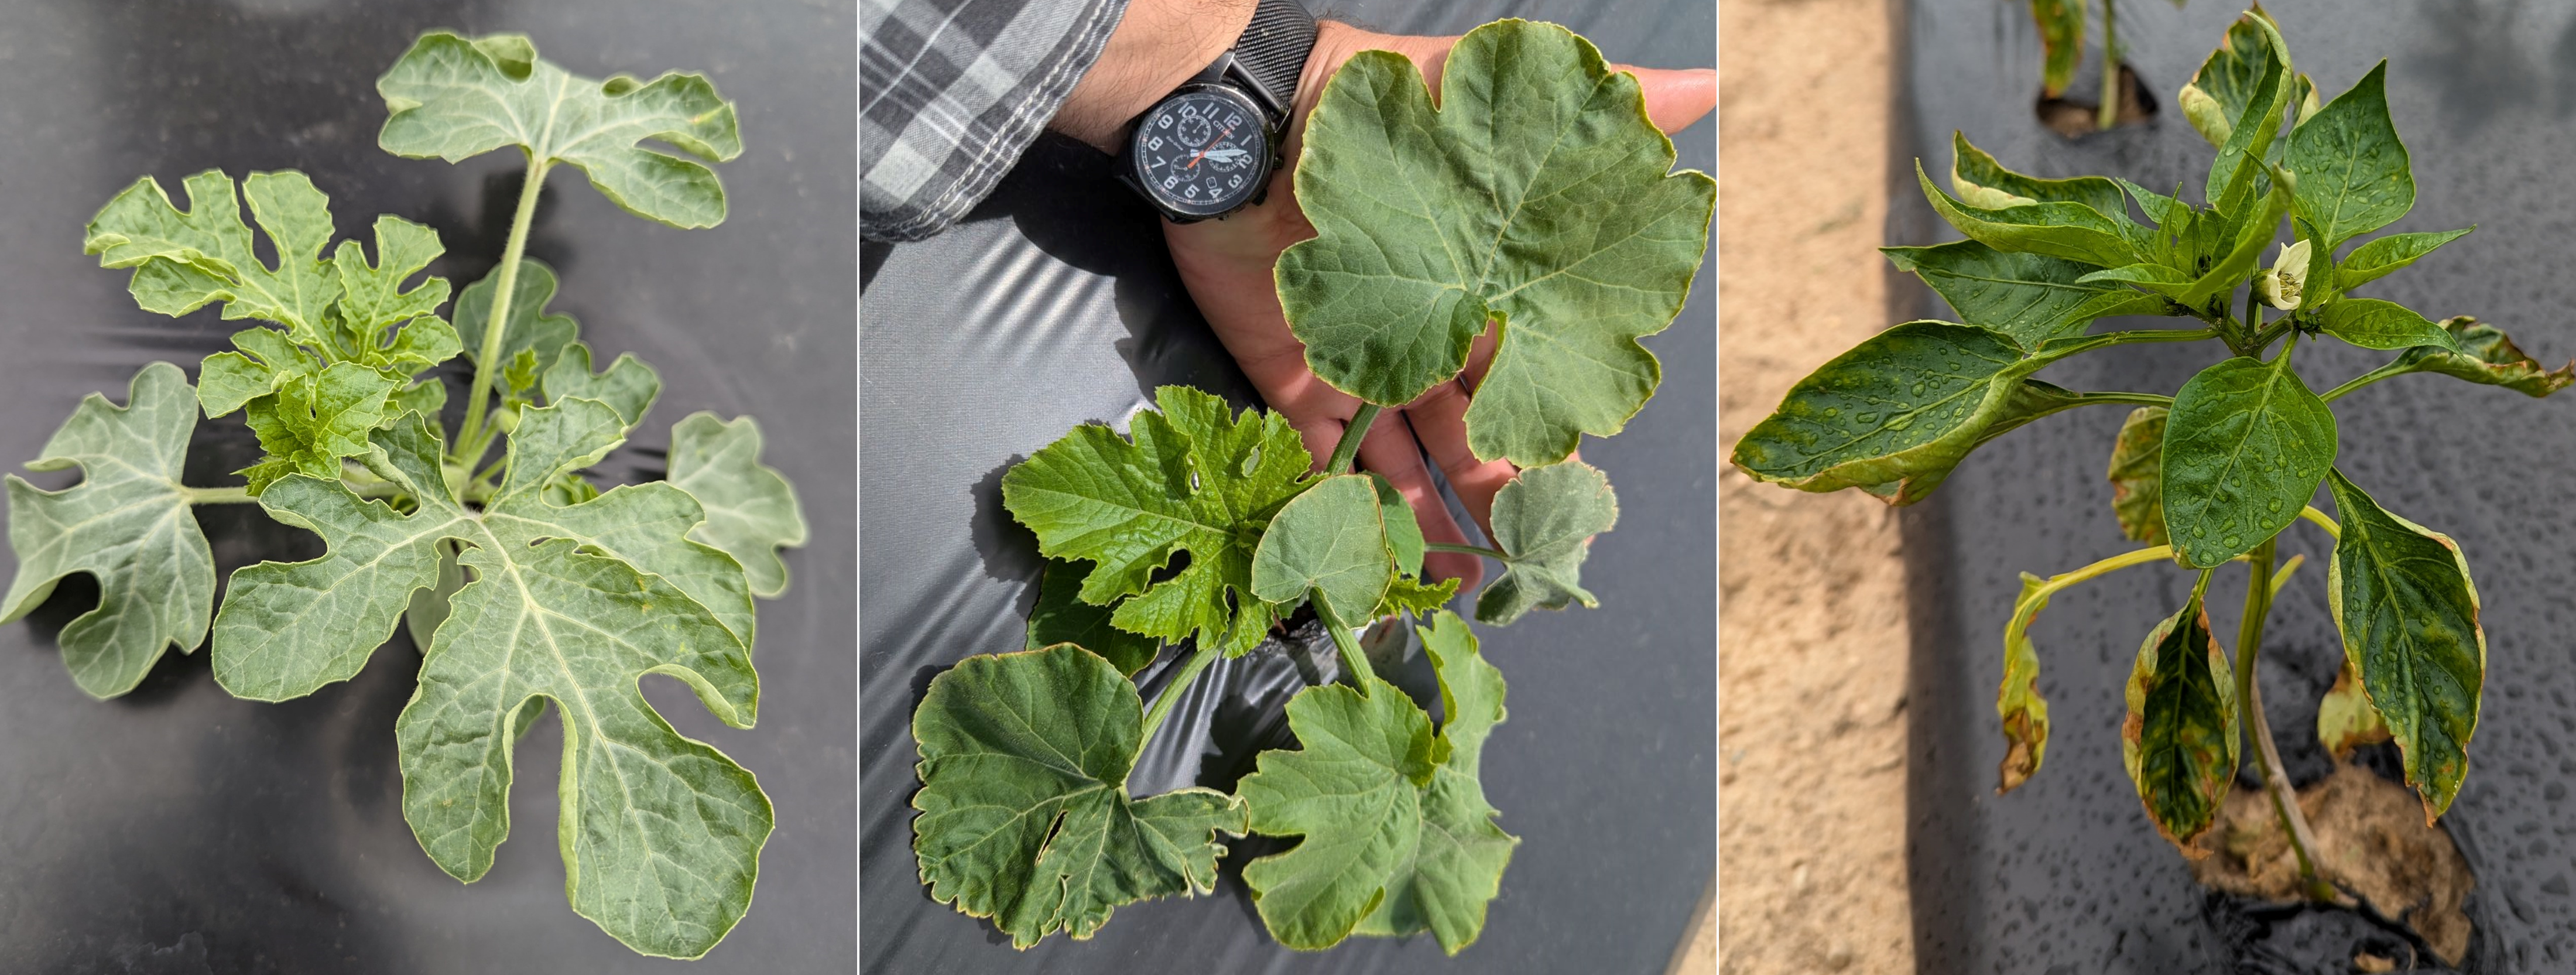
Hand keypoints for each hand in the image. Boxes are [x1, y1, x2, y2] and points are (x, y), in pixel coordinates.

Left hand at [1161, 24, 1716, 590]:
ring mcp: (1364, 360)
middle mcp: (1430, 331)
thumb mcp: (1484, 107)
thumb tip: (1701, 81)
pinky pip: (1331, 457)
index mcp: (1483, 285)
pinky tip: (1388, 558)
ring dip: (1440, 517)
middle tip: (1533, 561)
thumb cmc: (1367, 112)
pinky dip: (1356, 507)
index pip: (1536, 371)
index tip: (1582, 495)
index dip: (1559, 432)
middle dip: (1506, 493)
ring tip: (1475, 582)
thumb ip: (1589, 111)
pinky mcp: (1295, 378)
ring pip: (1413, 456)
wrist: (1239, 132)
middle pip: (1478, 427)